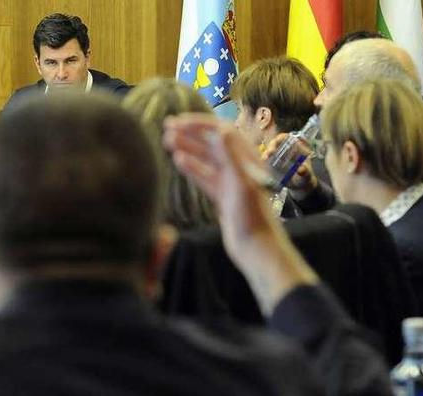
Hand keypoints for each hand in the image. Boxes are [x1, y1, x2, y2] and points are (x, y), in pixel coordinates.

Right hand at [163, 113, 317, 314]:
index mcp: (248, 160)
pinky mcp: (222, 197)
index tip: (178, 122)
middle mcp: (239, 167)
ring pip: (205, 159)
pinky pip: (204, 177)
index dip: (200, 124)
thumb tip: (219, 130)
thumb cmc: (252, 217)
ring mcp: (230, 182)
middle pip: (212, 144)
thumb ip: (231, 157)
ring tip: (167, 141)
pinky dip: (191, 167)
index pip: (221, 133)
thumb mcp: (242, 184)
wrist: (256, 248)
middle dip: (190, 134)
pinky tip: (177, 161)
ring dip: (188, 148)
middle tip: (166, 127)